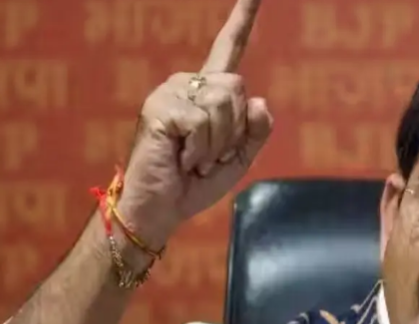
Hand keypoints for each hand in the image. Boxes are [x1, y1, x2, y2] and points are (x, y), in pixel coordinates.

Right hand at [116, 0, 270, 248]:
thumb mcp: (239, 157)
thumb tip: (258, 99)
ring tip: (193, 159)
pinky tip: (181, 159)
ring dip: (217, 144)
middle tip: (208, 156)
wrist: (162, 209)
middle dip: (233, 131)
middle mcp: (188, 83)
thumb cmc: (196, 183)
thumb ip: (256, 129)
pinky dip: (200, 150)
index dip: (243, 18)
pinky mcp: (159, 108)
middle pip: (237, 86)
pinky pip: (202, 122)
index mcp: (208, 92)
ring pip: (222, 103)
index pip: (230, 48)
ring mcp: (170, 92)